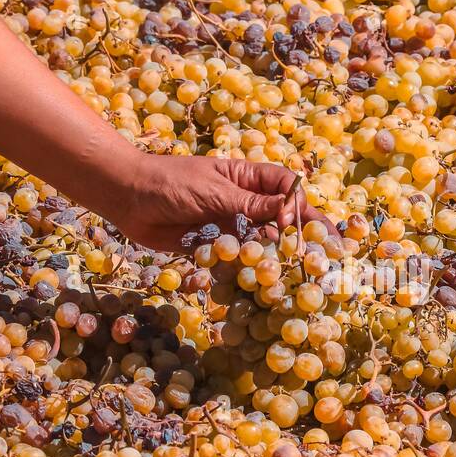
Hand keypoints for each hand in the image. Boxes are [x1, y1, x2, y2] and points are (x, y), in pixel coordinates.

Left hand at [112, 153, 338, 251]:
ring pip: (263, 240)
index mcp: (247, 178)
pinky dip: (248, 266)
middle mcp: (244, 201)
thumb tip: (289, 210)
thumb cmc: (169, 183)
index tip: (292, 221)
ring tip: (298, 271)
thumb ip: (250, 205)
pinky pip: (239, 257)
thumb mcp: (213, 191)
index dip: (296, 202)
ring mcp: (231, 224)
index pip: (286, 186)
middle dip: (303, 232)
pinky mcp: (215, 245)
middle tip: (327, 252)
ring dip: (277, 253)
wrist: (128, 198)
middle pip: (283, 215)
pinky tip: (261, 278)